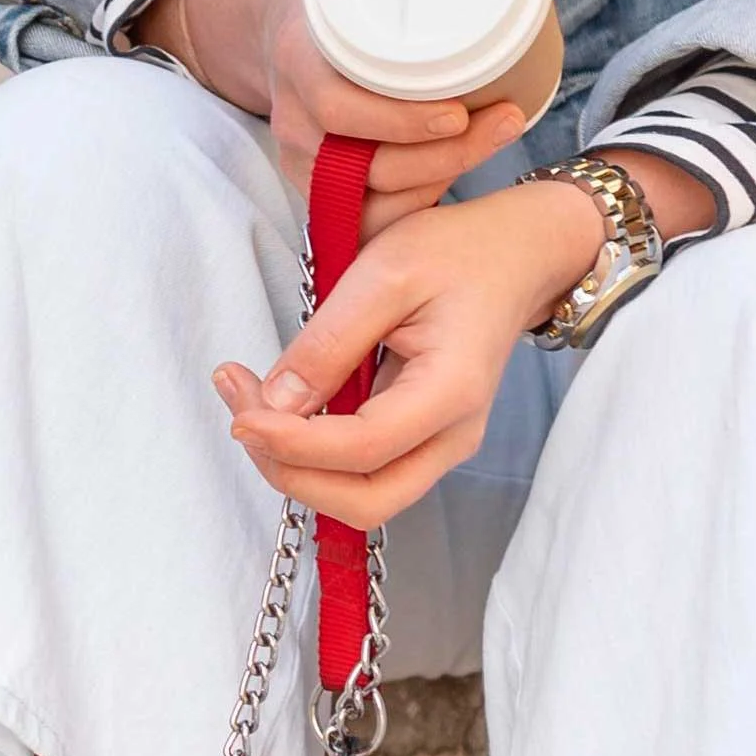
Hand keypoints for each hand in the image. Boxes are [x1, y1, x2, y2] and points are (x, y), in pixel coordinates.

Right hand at [145, 0, 526, 242]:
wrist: (271, 25)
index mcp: (298, 59)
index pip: (340, 108)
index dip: (399, 120)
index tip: (459, 110)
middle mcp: (294, 119)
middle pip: (366, 164)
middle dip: (443, 155)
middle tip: (506, 119)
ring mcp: (303, 161)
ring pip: (371, 198)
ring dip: (438, 181)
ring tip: (495, 141)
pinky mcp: (318, 188)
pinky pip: (365, 219)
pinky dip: (413, 207)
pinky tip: (455, 185)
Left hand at [215, 174, 609, 530]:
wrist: (515, 256)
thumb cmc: (458, 254)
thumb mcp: (384, 274)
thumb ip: (329, 343)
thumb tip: (277, 404)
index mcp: (452, 392)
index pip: (363, 448)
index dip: (292, 443)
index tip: (240, 414)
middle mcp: (453, 436)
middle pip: (363, 501)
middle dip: (290, 471)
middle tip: (240, 412)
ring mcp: (439, 445)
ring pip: (359, 497)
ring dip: (295, 466)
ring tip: (248, 402)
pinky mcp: (418, 439)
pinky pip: (360, 471)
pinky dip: (311, 454)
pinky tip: (277, 408)